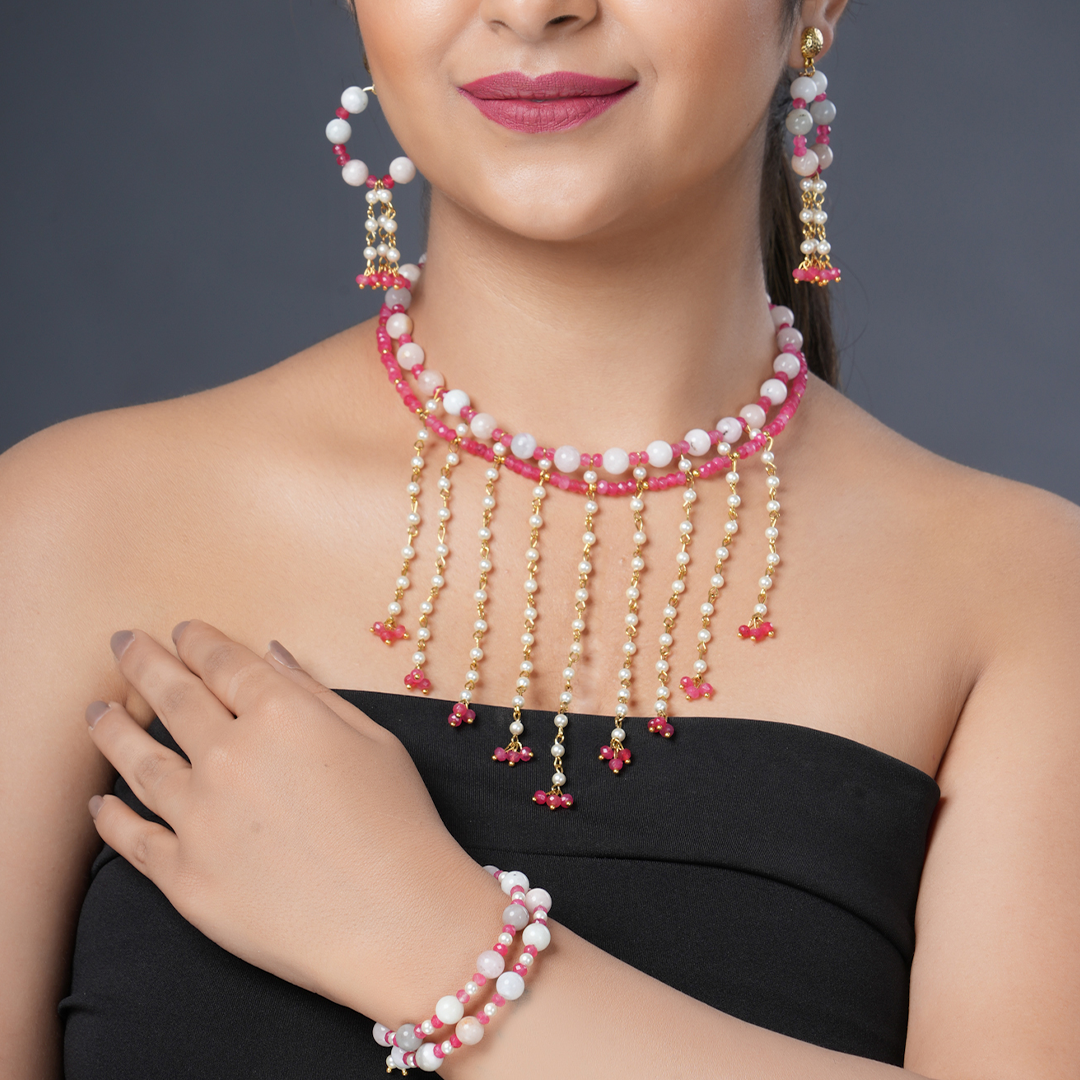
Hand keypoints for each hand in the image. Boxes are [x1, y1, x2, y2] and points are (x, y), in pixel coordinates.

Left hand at [85, 620, 496, 1020]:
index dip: (198, 641)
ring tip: (96, 713)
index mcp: (280, 713)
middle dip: (143, 662)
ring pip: (139, 762)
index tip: (182, 632)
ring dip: (114, 730)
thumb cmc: (400, 822)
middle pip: (173, 697)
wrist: (396, 919)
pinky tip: (100, 800)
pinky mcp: (184, 876)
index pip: (223, 663)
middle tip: (123, 643)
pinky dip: (110, 816)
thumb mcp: (373, 739)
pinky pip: (132, 838)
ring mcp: (199, 817)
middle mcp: (228, 755)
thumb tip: (272, 653)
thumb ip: (314, 692)